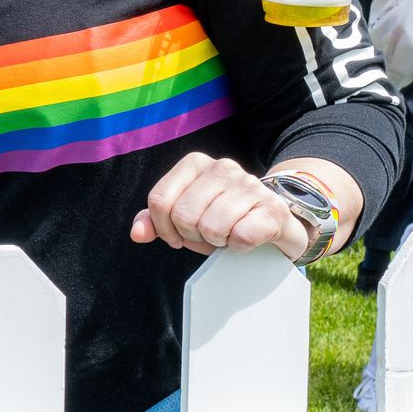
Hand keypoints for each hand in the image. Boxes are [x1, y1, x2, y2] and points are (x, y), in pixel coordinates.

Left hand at [129, 152, 306, 259]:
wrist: (275, 221)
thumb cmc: (223, 218)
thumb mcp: (186, 216)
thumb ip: (157, 220)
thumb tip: (137, 234)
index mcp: (195, 163)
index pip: (159, 200)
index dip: (164, 228)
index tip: (177, 237)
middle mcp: (223, 167)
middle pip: (184, 216)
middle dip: (193, 236)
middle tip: (209, 235)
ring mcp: (250, 185)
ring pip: (212, 228)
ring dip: (218, 242)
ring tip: (228, 234)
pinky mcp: (273, 208)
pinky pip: (242, 237)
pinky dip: (240, 247)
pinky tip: (246, 239)